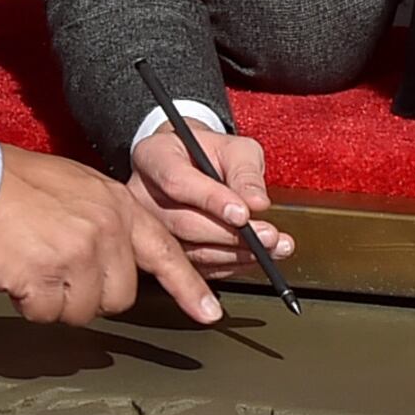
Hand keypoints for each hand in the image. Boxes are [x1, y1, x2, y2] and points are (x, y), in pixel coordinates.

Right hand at [0, 145, 222, 325]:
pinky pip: (47, 314)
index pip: (166, 253)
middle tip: (58, 269)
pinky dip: (30, 303)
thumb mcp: (80, 187)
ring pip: (83, 310)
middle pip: (119, 295)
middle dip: (90, 293)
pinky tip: (17, 273)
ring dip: (56, 300)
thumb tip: (115, 255)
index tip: (210, 312)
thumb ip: (107, 221)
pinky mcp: (46, 278)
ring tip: (34, 265)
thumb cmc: (15, 183)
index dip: (190, 287)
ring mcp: (79, 256)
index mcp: (120, 208)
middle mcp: (107, 232)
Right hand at [128, 123, 296, 267]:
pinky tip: (254, 258)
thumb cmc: (211, 153)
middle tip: (269, 237)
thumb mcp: (234, 148)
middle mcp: (142, 195)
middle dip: (231, 235)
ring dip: (236, 254)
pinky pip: (196, 266)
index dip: (212, 200)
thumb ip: (245, 172)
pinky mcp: (162, 251)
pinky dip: (230, 265)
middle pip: (183, 223)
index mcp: (153, 157)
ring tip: (272, 249)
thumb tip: (257, 203)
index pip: (177, 182)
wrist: (193, 164)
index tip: (244, 214)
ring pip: (190, 250)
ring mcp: (149, 226)